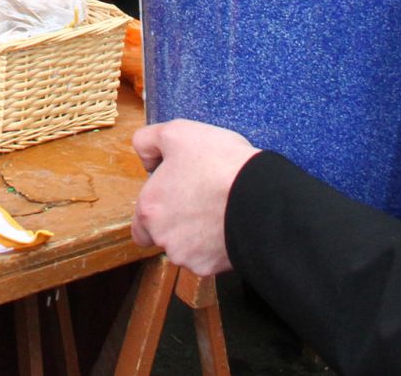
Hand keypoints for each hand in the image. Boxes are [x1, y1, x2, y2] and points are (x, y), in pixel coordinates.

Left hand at [130, 120, 260, 275]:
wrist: (261, 197)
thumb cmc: (219, 165)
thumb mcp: (177, 133)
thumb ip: (148, 141)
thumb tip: (145, 157)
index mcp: (149, 209)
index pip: (140, 222)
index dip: (157, 207)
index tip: (175, 195)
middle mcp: (162, 238)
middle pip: (164, 234)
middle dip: (178, 221)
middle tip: (200, 198)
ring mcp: (188, 256)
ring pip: (186, 247)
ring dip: (197, 234)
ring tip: (218, 208)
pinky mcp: (211, 267)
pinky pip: (209, 258)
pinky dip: (216, 245)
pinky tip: (228, 224)